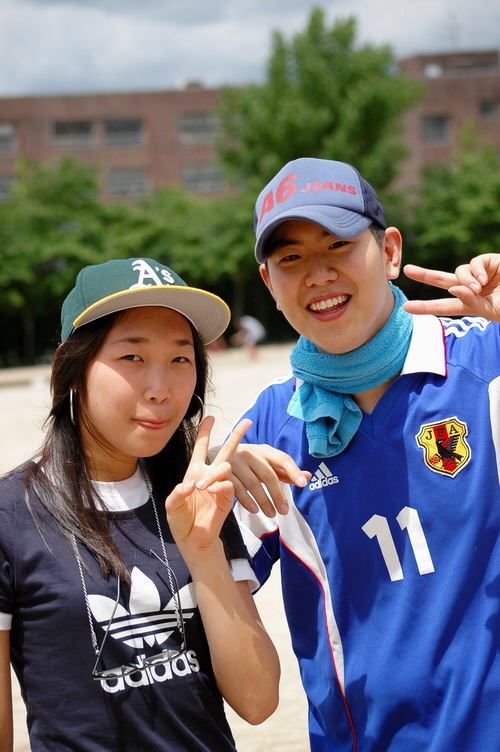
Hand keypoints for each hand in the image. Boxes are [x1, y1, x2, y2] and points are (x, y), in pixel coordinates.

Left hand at [165, 416, 250, 550]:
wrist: (192, 539)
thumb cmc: (180, 520)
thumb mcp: (171, 505)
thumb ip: (177, 493)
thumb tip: (191, 485)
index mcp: (195, 472)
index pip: (201, 448)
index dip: (205, 432)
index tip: (210, 417)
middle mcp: (209, 475)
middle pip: (225, 451)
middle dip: (236, 436)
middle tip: (247, 422)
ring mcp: (220, 485)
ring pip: (225, 466)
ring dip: (214, 473)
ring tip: (201, 487)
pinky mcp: (227, 498)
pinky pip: (228, 485)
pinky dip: (219, 485)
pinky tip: (210, 491)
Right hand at [217, 443, 310, 517]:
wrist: (219, 455)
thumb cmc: (250, 462)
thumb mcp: (267, 463)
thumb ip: (285, 471)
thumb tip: (308, 476)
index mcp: (265, 450)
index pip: (283, 459)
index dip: (293, 471)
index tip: (303, 484)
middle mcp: (250, 453)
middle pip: (268, 475)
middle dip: (278, 494)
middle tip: (284, 511)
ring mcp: (236, 462)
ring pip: (253, 484)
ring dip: (263, 500)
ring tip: (272, 514)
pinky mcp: (224, 472)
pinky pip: (237, 489)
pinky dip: (247, 501)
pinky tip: (255, 510)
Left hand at [402, 253, 499, 321]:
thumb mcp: (492, 310)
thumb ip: (472, 302)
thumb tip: (453, 289)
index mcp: (471, 305)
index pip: (444, 306)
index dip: (425, 307)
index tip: (406, 307)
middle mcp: (472, 288)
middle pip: (443, 281)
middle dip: (425, 275)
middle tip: (407, 270)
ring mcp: (479, 274)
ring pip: (458, 272)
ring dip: (465, 280)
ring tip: (479, 288)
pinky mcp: (489, 262)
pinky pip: (473, 264)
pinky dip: (475, 271)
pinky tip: (485, 279)